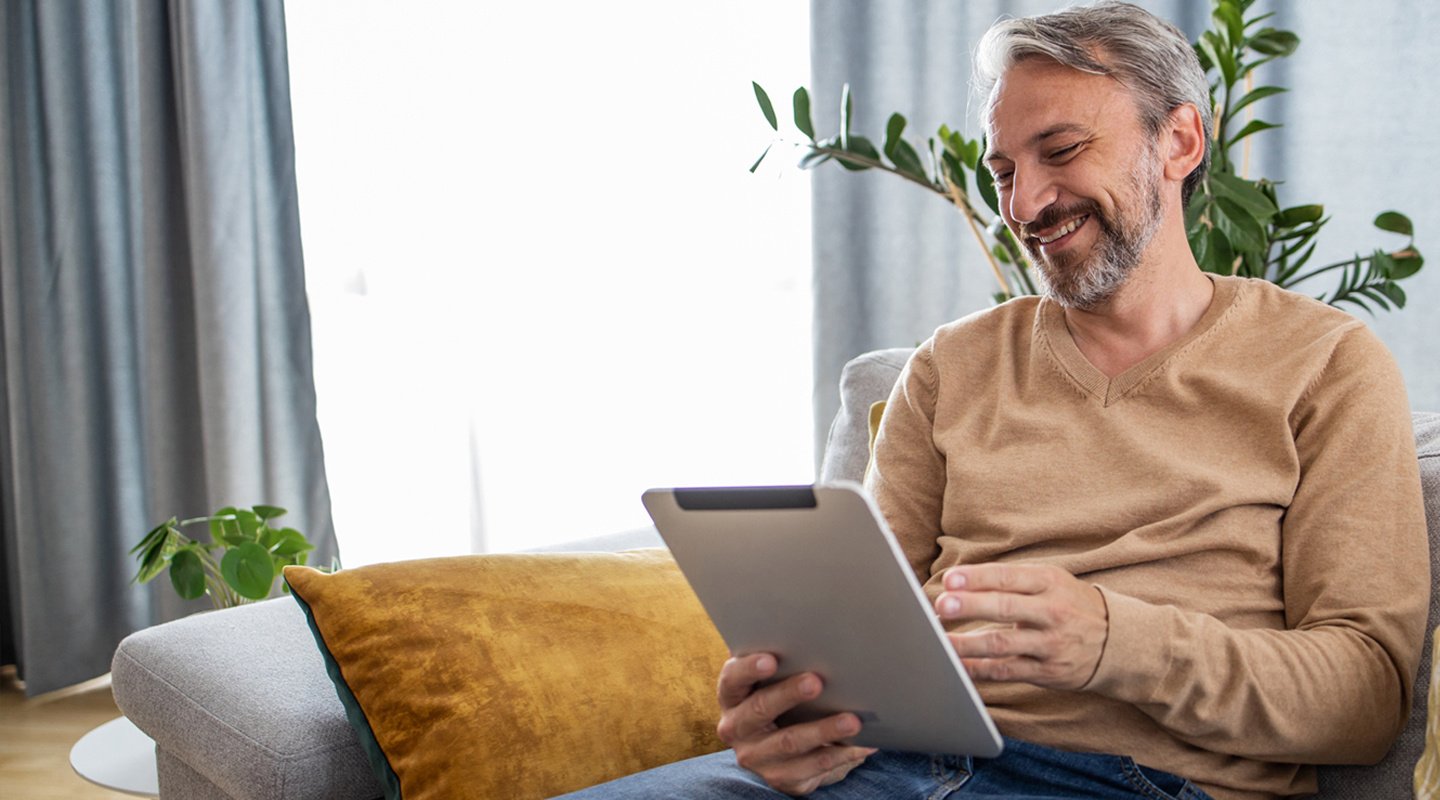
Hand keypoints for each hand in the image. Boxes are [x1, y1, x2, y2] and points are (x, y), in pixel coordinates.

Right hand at [714, 653, 876, 795]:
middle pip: (759, 710)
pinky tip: (862, 744)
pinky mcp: (781, 778)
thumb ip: (779, 661)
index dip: (749, 669)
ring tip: (852, 720)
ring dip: (823, 730)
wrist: (777, 750)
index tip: (771, 660)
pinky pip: (813, 767)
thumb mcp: (769, 682)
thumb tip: (811, 636)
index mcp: (731, 696)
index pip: (732, 680)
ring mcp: (757, 757)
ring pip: (790, 742)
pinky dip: (841, 754)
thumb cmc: (779, 698)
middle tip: (816, 682)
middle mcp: (736, 728)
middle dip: (788, 694)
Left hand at [935, 563, 1108, 689]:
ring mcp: (1050, 644)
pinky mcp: (1048, 671)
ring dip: (967, 643)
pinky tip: (958, 665)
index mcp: (1049, 582)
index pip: (1008, 577)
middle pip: (1005, 608)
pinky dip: (980, 670)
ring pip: (1002, 644)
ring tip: (940, 641)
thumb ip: (1010, 581)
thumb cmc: (1069, 603)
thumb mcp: (1050, 581)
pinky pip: (1007, 671)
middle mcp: (1052, 612)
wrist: (1117, 640)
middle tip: (942, 605)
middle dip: (971, 606)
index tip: (950, 579)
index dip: (977, 578)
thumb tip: (958, 585)